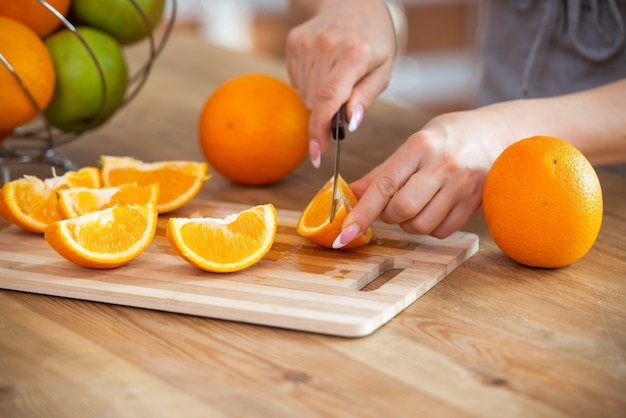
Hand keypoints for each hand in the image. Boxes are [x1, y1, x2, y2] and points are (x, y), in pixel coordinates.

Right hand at [285, 0, 395, 166]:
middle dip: (326, 116)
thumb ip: (365, 97)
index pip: (329, 99)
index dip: (320, 130)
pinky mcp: (294, 43)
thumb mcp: (383, 69)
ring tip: (337, 79)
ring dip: (319, 100)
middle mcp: (327, 47)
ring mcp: (306, 44)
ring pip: (305, 94)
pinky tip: (324, 69)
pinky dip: (309, 85)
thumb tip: (350, 124)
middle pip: (315, 102)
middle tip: (343, 107)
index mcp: (354, 55)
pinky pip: (297, 81)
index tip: (317, 153)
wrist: (353, 3)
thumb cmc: (374, 40)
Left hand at [333, 109, 513, 245]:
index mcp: (420, 146)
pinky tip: (435, 209)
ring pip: (421, 225)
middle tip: (394, 204)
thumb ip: (382, 172)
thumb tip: (350, 194)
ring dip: (409, 224)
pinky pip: (442, 231)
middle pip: (402, 209)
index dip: (361, 212)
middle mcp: (442, 165)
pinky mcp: (475, 202)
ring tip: (416, 206)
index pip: (384, 185)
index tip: (345, 232)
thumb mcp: (413, 144)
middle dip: (389, 215)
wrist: (497, 133)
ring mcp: (462, 185)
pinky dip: (430, 227)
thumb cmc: (448, 137)